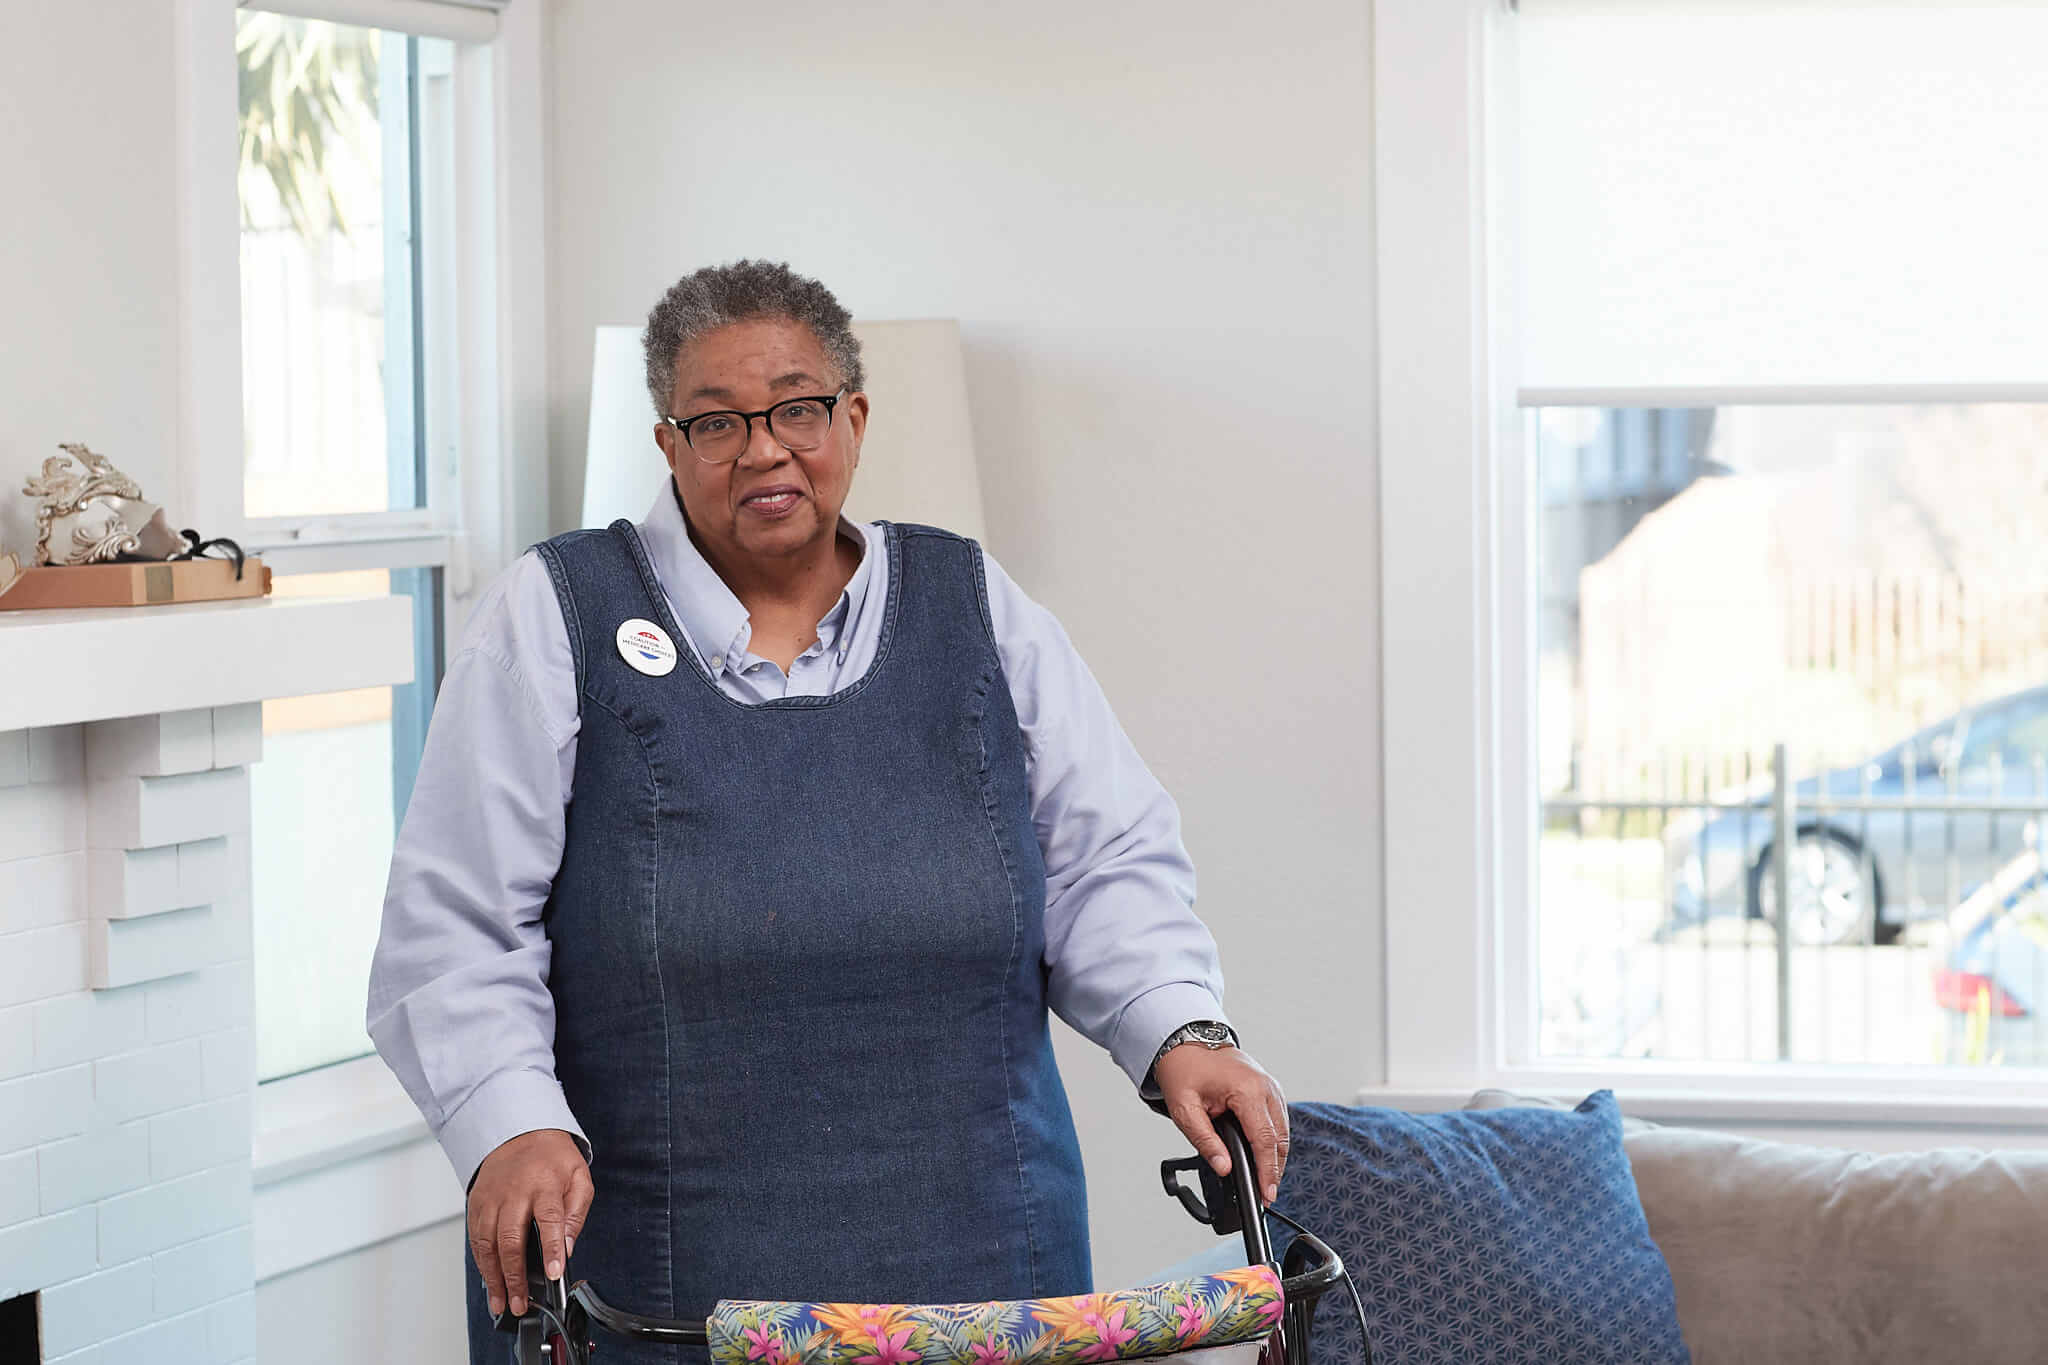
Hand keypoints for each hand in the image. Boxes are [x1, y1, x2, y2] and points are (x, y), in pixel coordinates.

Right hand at [468, 1129, 593, 1317]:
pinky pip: (475, 1239)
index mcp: (545, 1184)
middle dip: (515, 1276)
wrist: (519, 1132)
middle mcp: (514, 1192)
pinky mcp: (476, 1204)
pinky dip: (481, 1264)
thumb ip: (576, 1212)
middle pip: (511, 1238)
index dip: (552, 1249)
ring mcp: (491, 1199)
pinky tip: (490, 1281)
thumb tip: (568, 1247)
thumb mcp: (578, 1176)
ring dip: (494, 1278)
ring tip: (502, 1302)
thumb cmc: (552, 1158)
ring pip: (488, 1244)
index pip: (549, 1220)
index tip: (554, 1274)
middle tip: (521, 1303)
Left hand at [1155, 1045, 1288, 1205]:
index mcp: (1247, 1090)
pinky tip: (1265, 1156)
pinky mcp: (1270, 1089)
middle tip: (1267, 1195)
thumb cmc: (1185, 1072)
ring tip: (1266, 1181)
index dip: (1267, 1171)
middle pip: (1280, 1138)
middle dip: (1275, 1169)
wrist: (1187, 1045)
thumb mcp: (1184, 1110)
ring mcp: (1271, 1086)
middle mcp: (1266, 1087)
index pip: (1264, 1140)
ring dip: (1276, 1157)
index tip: (1267, 1194)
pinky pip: (1279, 1120)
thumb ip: (1205, 1141)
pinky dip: (1275, 1140)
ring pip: (1283, 1131)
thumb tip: (1224, 1167)